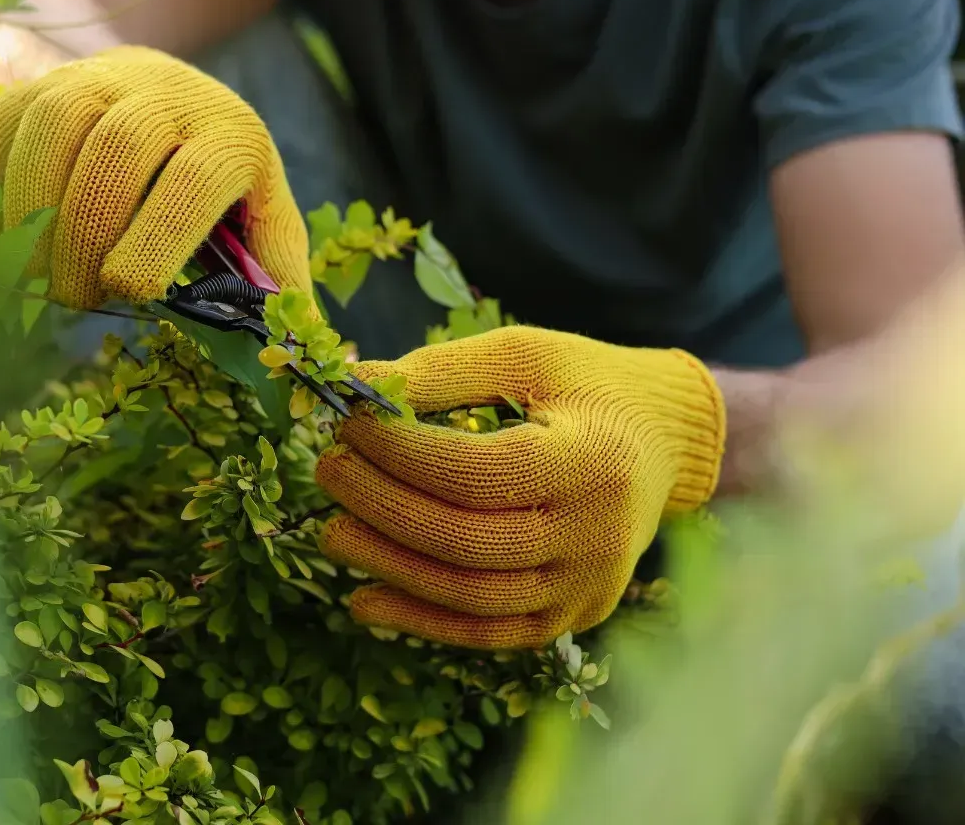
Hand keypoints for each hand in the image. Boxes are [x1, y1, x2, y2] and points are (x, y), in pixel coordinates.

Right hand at [0, 46, 309, 308]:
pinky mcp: (38, 83)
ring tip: (31, 274)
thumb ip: (277, 276)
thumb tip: (297, 352)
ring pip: (54, 121)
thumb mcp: (262, 215)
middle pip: (119, 144)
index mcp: (230, 133)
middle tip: (73, 298)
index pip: (196, 175)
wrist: (166, 88)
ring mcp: (96, 77)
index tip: (127, 291)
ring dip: (32, 207)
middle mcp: (164, 92)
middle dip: (87, 229)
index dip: (158, 235)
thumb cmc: (218, 179)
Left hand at [315, 325, 725, 649]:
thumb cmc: (584, 386)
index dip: (402, 452)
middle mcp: (597, 538)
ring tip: (332, 532)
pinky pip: (486, 633)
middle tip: (327, 472)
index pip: (477, 472)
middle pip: (469, 539)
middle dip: (384, 507)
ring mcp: (586, 589)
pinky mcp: (569, 619)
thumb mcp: (523, 355)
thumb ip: (441, 371)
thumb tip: (353, 386)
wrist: (660, 442)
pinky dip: (419, 621)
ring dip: (390, 567)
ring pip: (471, 596)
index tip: (348, 423)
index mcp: (593, 461)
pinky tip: (363, 599)